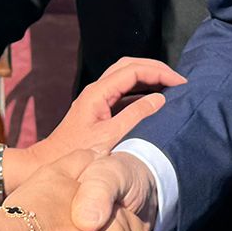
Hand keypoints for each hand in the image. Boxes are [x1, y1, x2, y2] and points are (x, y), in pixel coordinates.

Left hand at [29, 57, 181, 174]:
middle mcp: (97, 90)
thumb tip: (160, 99)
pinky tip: (154, 101)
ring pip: (126, 77)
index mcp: (98, 92)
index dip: (158, 72)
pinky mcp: (99, 110)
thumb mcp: (111, 136)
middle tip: (178, 79)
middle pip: (129, 66)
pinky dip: (141, 92)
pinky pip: (123, 93)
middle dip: (154, 68)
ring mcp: (97, 99)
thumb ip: (136, 115)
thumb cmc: (78, 153)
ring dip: (148, 78)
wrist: (52, 164)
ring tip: (170, 86)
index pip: (133, 70)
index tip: (180, 82)